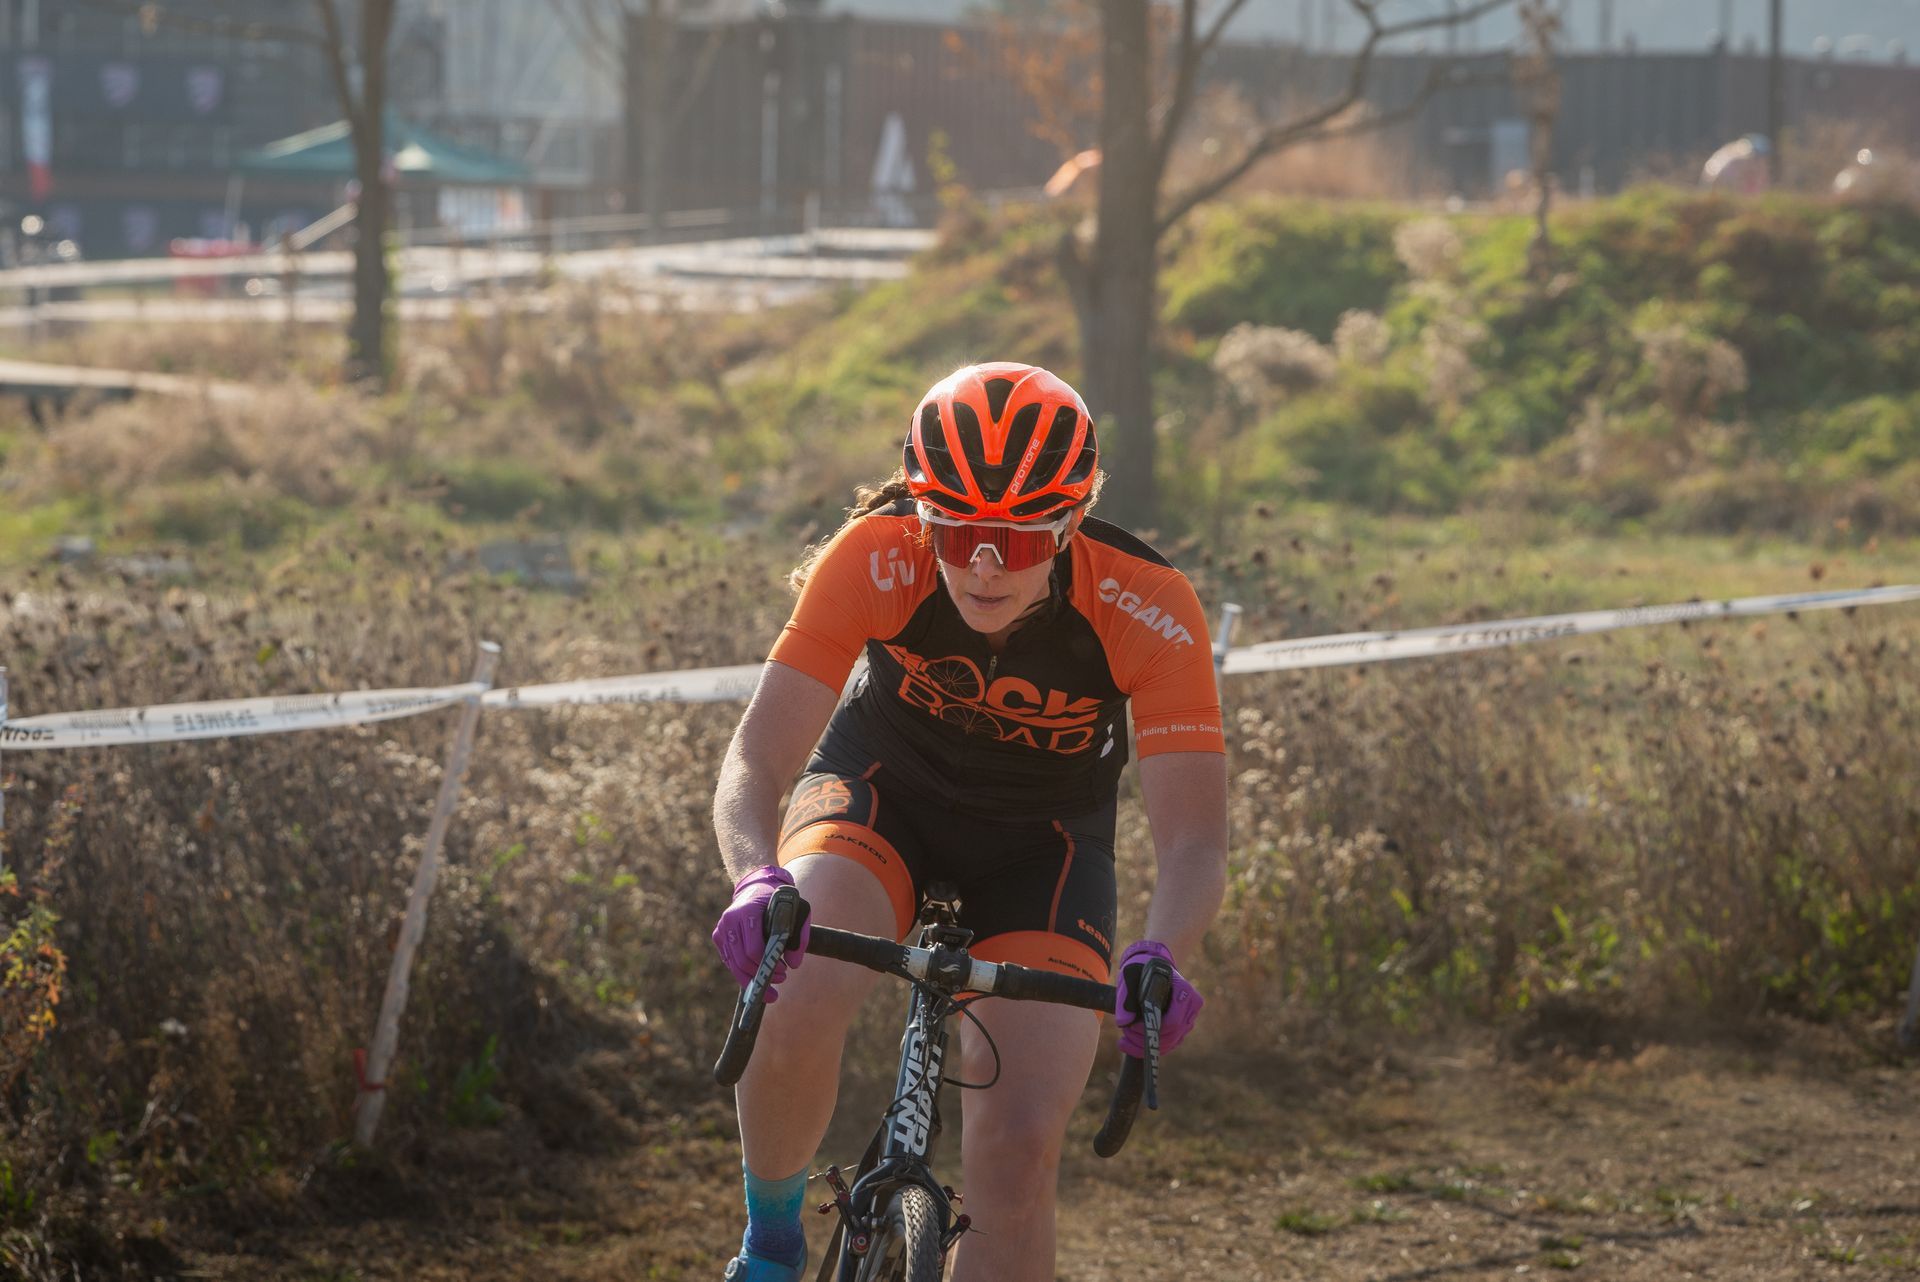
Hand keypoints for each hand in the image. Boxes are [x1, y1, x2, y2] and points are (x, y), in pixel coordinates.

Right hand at [711, 866, 810, 1001]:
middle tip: (780, 980)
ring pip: (734, 964)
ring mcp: (721, 928)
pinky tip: (757, 978)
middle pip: (742, 960)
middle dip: (762, 975)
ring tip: (770, 987)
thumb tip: (794, 964)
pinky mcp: (718, 936)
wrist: (756, 886)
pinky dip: (742, 973)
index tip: (784, 971)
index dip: (768, 964)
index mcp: (747, 911)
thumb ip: (799, 936)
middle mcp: (730, 920)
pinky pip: (729, 961)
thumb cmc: (777, 900)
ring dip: (752, 979)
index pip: (753, 948)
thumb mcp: (796, 911)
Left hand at [1114, 940, 1202, 1056]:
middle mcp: (1191, 1007)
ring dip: (1143, 1046)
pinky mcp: (1181, 1029)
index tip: (1131, 1026)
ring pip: (1169, 1043)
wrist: (1149, 969)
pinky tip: (1127, 1043)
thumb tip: (1124, 1022)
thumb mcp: (1129, 977)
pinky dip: (1146, 1048)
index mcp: (1184, 991)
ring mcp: (1188, 1019)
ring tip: (1123, 1039)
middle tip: (1125, 1033)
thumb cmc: (1141, 970)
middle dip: (1145, 1039)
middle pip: (1171, 1036)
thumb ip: (1125, 996)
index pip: (1173, 1022)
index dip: (1153, 1028)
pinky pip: (1167, 1045)